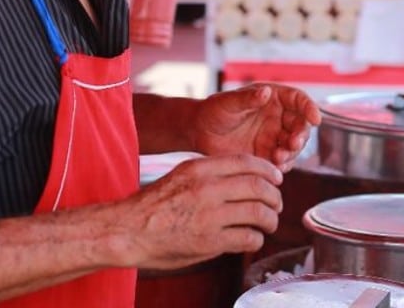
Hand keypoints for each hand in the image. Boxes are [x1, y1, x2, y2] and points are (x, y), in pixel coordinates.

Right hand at [123, 154, 283, 269]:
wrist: (126, 231)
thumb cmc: (152, 206)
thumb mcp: (181, 176)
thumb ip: (209, 174)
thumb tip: (242, 178)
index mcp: (200, 168)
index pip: (247, 162)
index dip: (268, 170)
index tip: (277, 178)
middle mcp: (207, 188)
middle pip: (258, 186)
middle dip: (275, 196)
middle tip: (277, 204)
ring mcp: (209, 215)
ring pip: (259, 212)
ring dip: (270, 219)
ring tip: (269, 224)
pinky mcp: (209, 241)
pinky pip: (247, 237)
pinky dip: (256, 239)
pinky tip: (252, 240)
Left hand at [194, 83, 321, 169]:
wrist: (199, 134)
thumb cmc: (214, 111)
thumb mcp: (228, 103)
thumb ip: (247, 99)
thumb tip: (266, 92)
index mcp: (273, 99)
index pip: (299, 100)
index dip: (309, 108)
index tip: (315, 118)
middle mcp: (278, 118)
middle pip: (301, 125)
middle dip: (302, 135)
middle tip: (293, 144)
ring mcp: (274, 137)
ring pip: (295, 145)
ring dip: (293, 152)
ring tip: (279, 158)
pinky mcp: (267, 155)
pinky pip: (283, 161)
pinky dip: (284, 166)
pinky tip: (276, 168)